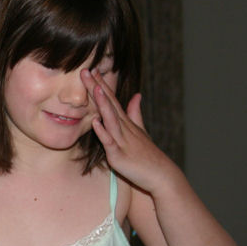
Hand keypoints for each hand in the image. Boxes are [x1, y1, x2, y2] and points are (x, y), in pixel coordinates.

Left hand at [81, 68, 177, 193]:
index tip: (92, 70)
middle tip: (86, 70)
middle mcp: (124, 128)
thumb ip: (135, 113)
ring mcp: (122, 141)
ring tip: (95, 88)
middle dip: (97, 87)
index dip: (101, 85)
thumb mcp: (141, 131)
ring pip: (111, 119)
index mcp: (125, 123)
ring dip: (103, 104)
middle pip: (109, 104)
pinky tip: (96, 122)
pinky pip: (110, 142)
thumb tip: (136, 95)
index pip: (111, 100)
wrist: (160, 175)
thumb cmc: (147, 155)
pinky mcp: (119, 156)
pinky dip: (103, 132)